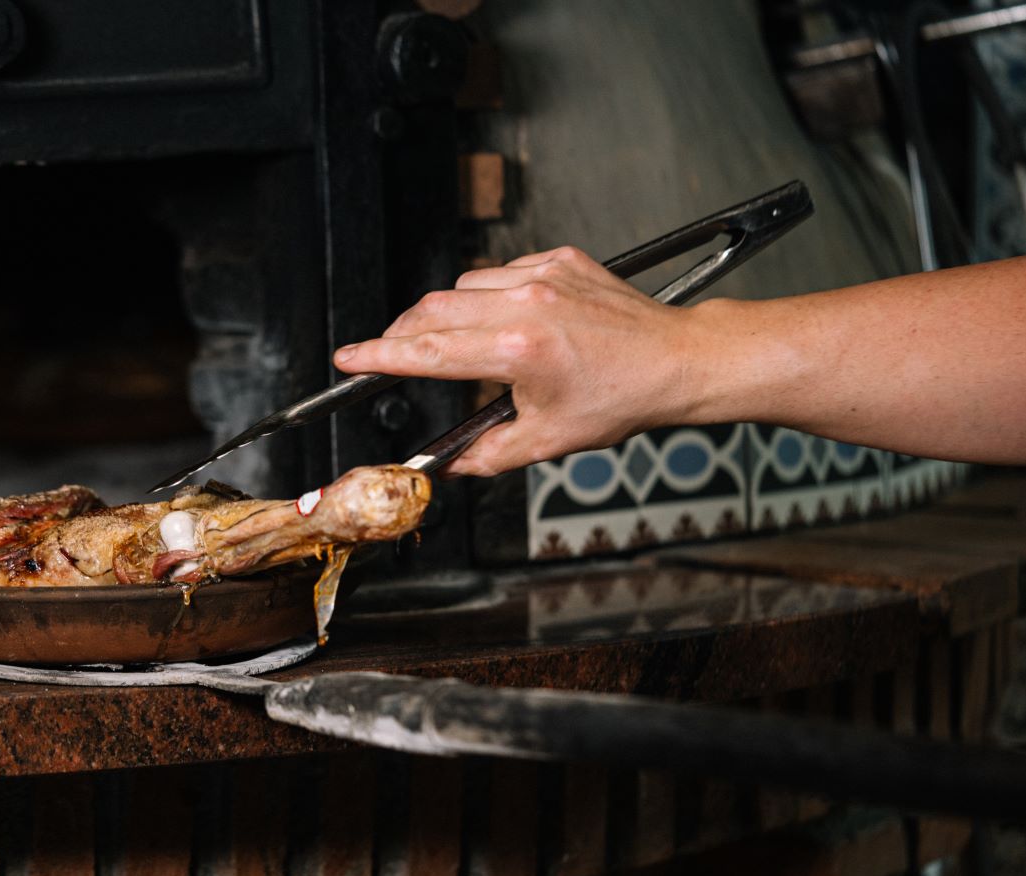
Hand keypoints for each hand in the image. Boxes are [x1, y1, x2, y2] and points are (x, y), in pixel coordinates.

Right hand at [333, 247, 699, 476]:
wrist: (676, 361)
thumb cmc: (621, 400)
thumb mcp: (547, 441)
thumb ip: (485, 454)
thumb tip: (444, 466)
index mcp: (519, 350)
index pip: (427, 352)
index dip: (379, 356)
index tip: (349, 358)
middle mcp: (526, 304)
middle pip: (432, 310)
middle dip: (402, 333)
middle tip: (392, 354)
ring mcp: (543, 275)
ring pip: (462, 288)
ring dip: (446, 315)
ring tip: (461, 346)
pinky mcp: (559, 259)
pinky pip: (499, 272)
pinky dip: (487, 297)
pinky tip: (504, 321)